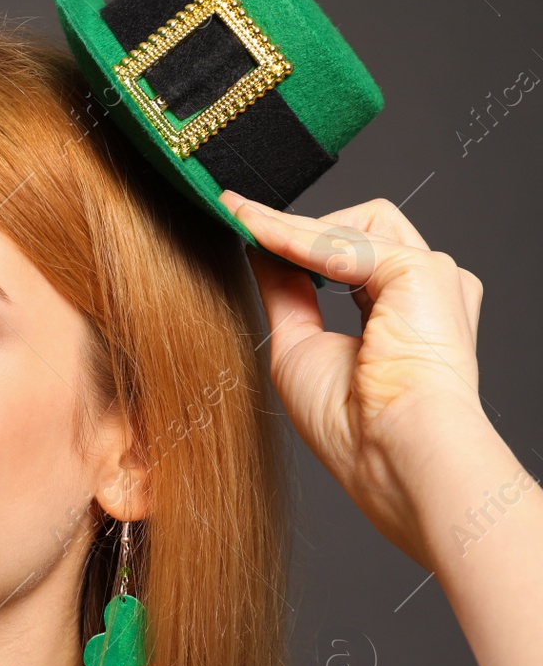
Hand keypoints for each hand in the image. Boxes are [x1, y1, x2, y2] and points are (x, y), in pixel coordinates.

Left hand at [218, 190, 489, 569]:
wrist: (388, 452)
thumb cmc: (351, 424)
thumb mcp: (299, 344)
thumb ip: (286, 290)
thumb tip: (259, 248)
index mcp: (403, 310)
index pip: (348, 255)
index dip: (294, 241)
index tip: (242, 224)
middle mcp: (424, 289)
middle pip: (358, 227)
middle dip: (293, 224)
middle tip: (234, 212)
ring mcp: (430, 276)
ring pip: (355, 223)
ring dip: (292, 227)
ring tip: (245, 226)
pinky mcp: (423, 271)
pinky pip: (348, 241)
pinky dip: (299, 239)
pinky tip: (262, 237)